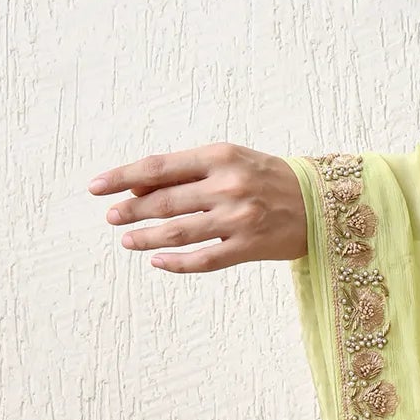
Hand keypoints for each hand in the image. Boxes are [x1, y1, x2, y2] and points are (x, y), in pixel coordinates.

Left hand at [88, 143, 307, 270]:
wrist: (323, 202)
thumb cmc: (269, 178)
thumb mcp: (231, 161)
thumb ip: (188, 172)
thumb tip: (137, 188)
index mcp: (221, 156)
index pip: (158, 167)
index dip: (122, 177)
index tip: (96, 187)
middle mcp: (229, 185)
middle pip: (164, 201)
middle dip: (131, 211)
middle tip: (112, 217)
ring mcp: (240, 219)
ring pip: (179, 232)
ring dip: (147, 238)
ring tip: (127, 240)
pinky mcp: (251, 247)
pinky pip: (204, 259)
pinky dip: (177, 263)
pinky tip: (158, 261)